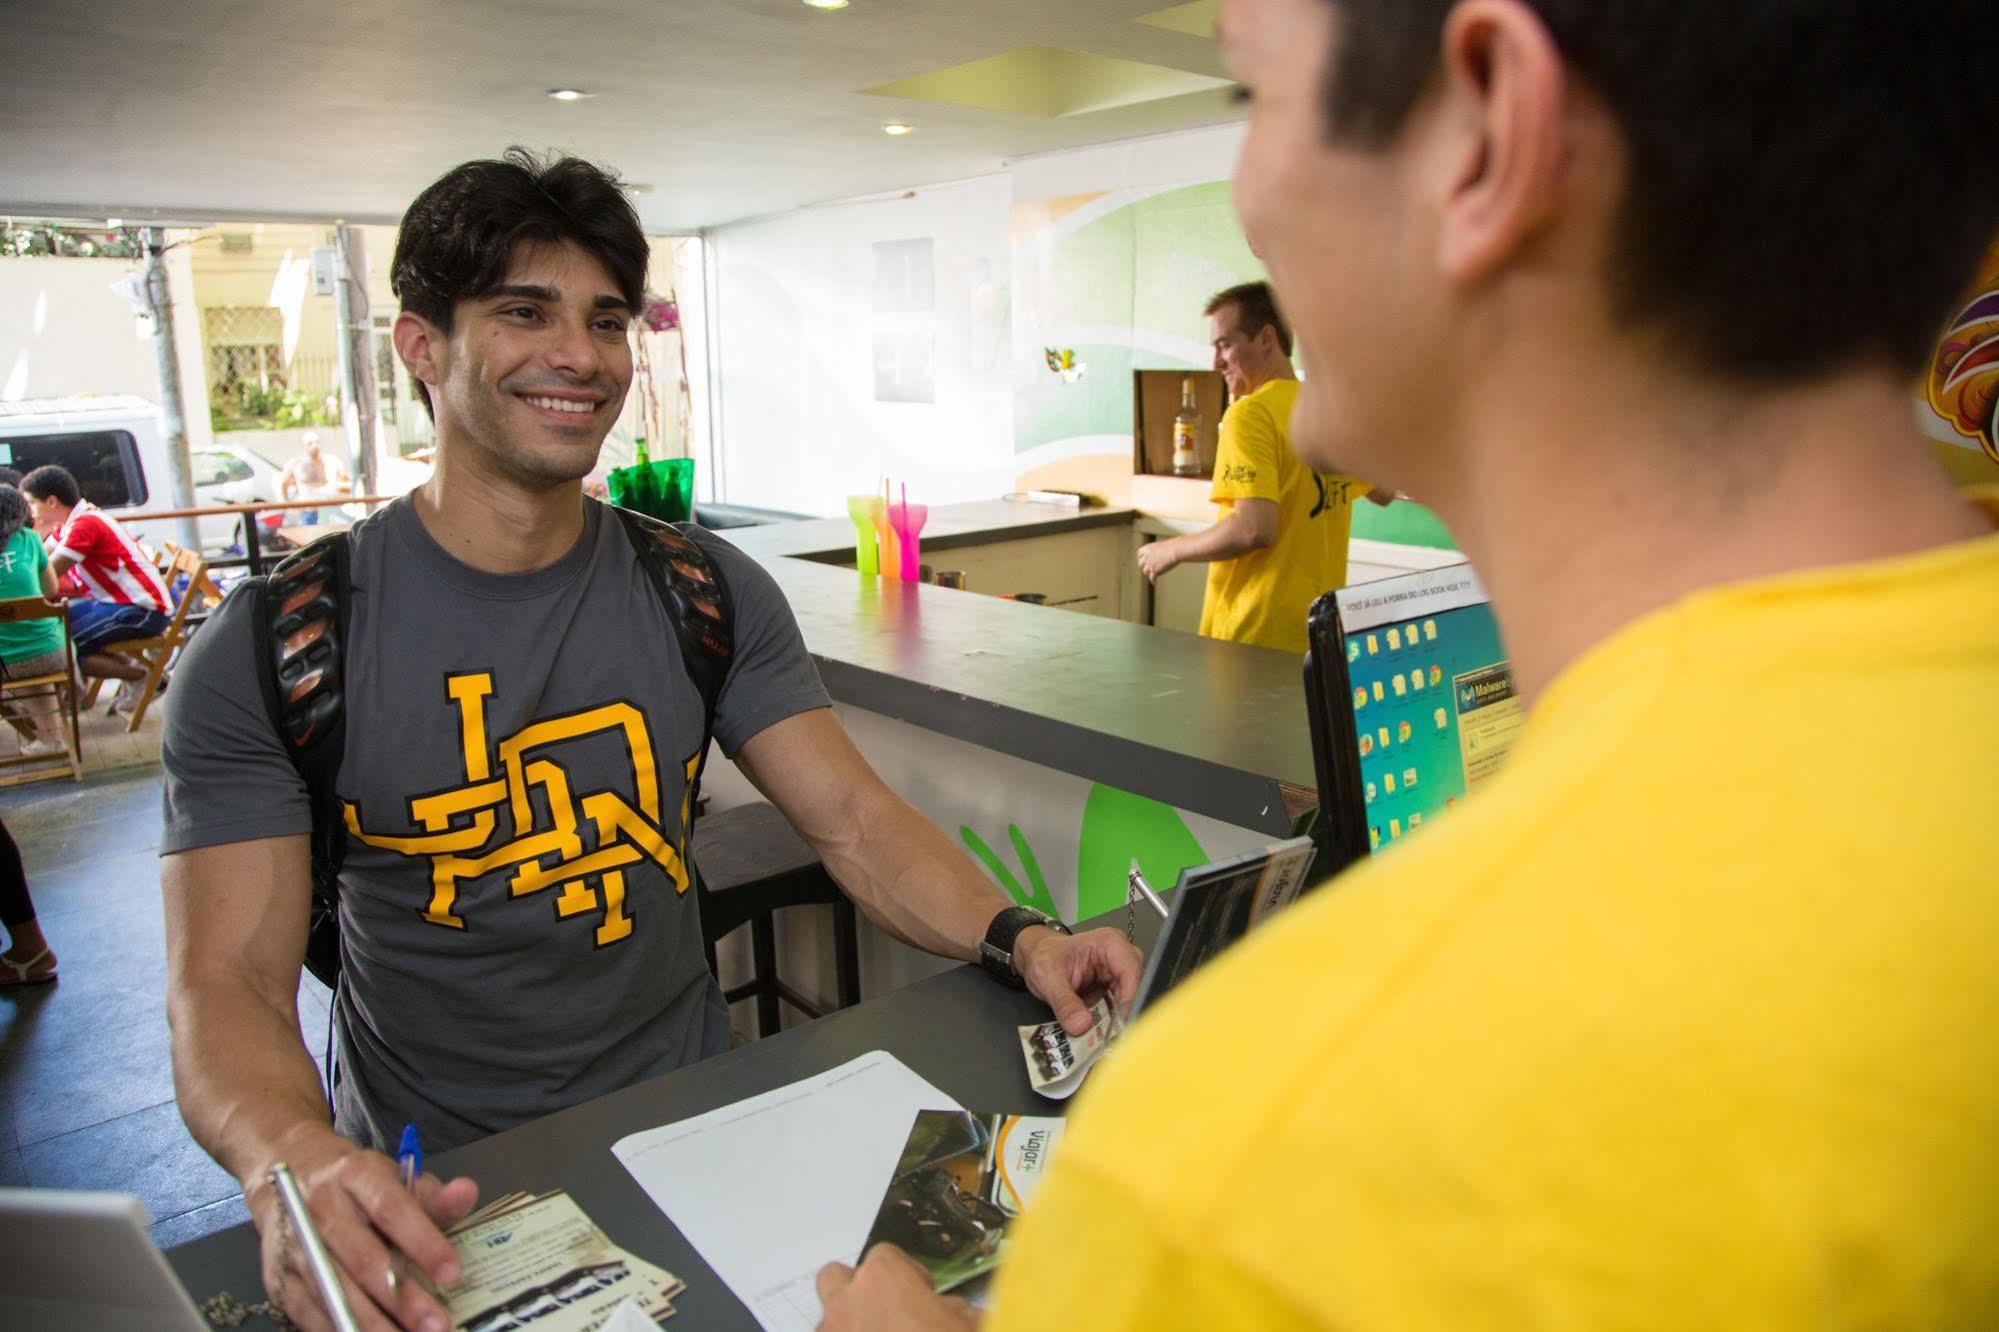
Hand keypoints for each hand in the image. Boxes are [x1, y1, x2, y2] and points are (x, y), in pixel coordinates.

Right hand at [245, 1122, 479, 1331]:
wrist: (291, 1174)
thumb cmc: (355, 1184)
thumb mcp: (394, 1176)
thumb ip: (432, 1195)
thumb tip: (466, 1193)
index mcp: (354, 1175)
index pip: (392, 1209)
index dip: (423, 1242)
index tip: (452, 1273)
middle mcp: (319, 1209)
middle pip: (363, 1259)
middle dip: (402, 1298)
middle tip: (435, 1324)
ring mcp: (296, 1245)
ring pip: (336, 1292)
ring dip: (372, 1324)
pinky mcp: (279, 1277)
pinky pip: (310, 1313)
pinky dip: (340, 1329)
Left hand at [817, 1245, 980, 1331]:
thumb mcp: (968, 1324)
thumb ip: (952, 1309)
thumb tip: (947, 1311)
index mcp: (882, 1279)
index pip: (884, 1254)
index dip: (907, 1272)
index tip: (921, 1291)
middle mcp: (848, 1303)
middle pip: (836, 1277)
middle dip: (856, 1289)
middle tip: (886, 1308)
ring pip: (828, 1319)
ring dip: (848, 1325)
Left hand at [1014, 925, 1142, 1036]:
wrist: (1038, 958)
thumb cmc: (1045, 957)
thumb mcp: (1048, 978)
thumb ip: (1064, 1003)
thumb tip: (1081, 1026)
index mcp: (1109, 943)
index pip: (1130, 971)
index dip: (1128, 998)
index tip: (1119, 1023)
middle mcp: (1120, 956)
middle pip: (1137, 988)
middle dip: (1125, 1012)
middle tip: (1112, 1035)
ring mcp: (1119, 974)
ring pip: (1131, 1001)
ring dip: (1118, 1020)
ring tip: (1104, 1036)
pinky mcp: (1115, 990)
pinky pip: (1121, 1008)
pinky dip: (1111, 1022)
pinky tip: (1101, 1032)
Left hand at [1135, 539, 1179, 583]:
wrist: (1176, 550)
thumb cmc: (1172, 546)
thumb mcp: (1161, 547)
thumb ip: (1156, 552)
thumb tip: (1157, 557)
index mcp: (1147, 548)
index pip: (1139, 554)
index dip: (1141, 558)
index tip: (1144, 561)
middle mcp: (1147, 556)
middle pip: (1140, 564)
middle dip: (1143, 567)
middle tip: (1148, 570)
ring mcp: (1150, 564)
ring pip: (1145, 572)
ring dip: (1149, 574)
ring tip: (1153, 575)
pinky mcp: (1155, 571)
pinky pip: (1152, 578)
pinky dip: (1153, 581)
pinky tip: (1155, 584)